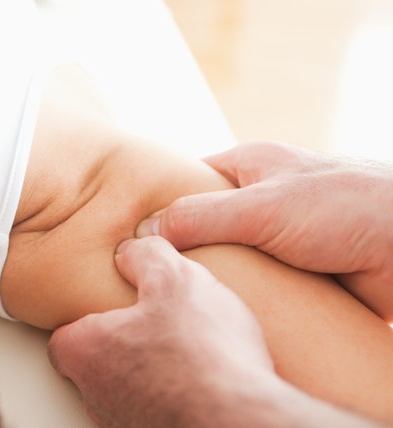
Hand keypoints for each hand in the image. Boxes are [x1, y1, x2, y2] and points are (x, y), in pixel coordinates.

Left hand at [47, 236, 272, 427]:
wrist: (241, 419)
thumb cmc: (202, 352)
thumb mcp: (175, 278)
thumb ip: (146, 255)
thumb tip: (132, 249)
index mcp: (87, 352)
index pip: (62, 337)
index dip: (84, 319)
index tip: (106, 308)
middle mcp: (97, 395)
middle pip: (92, 365)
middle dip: (116, 345)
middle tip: (148, 325)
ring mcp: (125, 422)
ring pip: (122, 390)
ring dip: (144, 371)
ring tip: (181, 350)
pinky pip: (155, 409)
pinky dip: (170, 394)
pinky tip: (202, 378)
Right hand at [138, 142, 392, 319]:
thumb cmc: (351, 208)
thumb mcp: (264, 206)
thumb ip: (202, 216)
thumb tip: (145, 231)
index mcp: (252, 166)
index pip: (189, 182)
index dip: (159, 206)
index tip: (129, 235)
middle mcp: (263, 200)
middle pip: (204, 225)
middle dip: (182, 250)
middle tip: (150, 275)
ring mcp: (280, 238)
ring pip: (228, 260)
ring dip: (213, 278)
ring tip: (180, 298)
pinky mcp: (298, 273)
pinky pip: (255, 286)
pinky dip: (240, 298)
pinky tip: (220, 312)